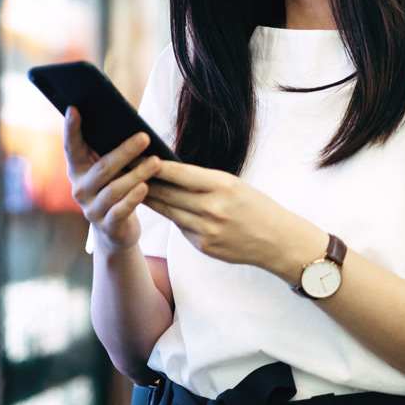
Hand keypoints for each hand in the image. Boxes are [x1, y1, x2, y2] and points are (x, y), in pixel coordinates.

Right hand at [63, 107, 163, 253]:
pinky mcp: (106, 226)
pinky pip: (120, 211)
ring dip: (136, 174)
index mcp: (77, 169)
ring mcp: (91, 209)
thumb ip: (110, 150)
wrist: (115, 230)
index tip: (74, 108)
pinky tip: (145, 187)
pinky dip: (133, 198)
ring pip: (113, 190)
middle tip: (145, 137)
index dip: (71, 129)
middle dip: (124, 152)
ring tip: (155, 162)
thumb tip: (131, 124)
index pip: (71, 147)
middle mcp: (79, 189)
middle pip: (102, 168)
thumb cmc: (116, 188)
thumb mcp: (109, 170)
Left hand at [145, 161, 324, 277]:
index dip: (156, 165)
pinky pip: (181, 228)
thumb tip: (170, 172)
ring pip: (169, 212)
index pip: (180, 173)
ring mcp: (208, 230)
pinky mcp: (204, 247)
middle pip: (169, 194)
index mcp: (223, 186)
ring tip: (134, 188)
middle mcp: (213, 208)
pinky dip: (173, 217)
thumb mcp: (234, 185)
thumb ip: (203, 181)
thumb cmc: (255, 206)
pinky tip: (162, 208)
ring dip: (151, 200)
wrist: (278, 241)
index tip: (138, 157)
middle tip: (126, 172)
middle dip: (145, 182)